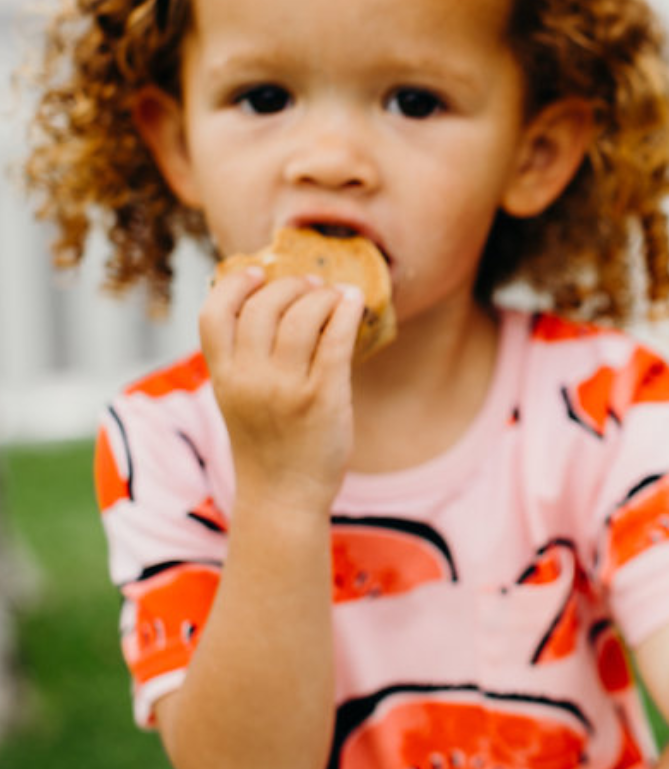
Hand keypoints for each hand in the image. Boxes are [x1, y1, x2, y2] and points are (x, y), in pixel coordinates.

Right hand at [199, 267, 366, 515]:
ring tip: (335, 294)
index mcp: (223, 378)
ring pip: (302, 316)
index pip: (213, 314)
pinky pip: (337, 338)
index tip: (257, 270)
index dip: (234, 284)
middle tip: (310, 284)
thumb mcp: (239, 401)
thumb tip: (274, 305)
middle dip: (289, 285)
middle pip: (262, 307)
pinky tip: (355, 304)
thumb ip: (245, 361)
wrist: (284, 498)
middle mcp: (249, 380)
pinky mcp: (323, 396)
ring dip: (322, 296)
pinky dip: (348, 312)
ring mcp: (286, 388)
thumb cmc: (267, 446)